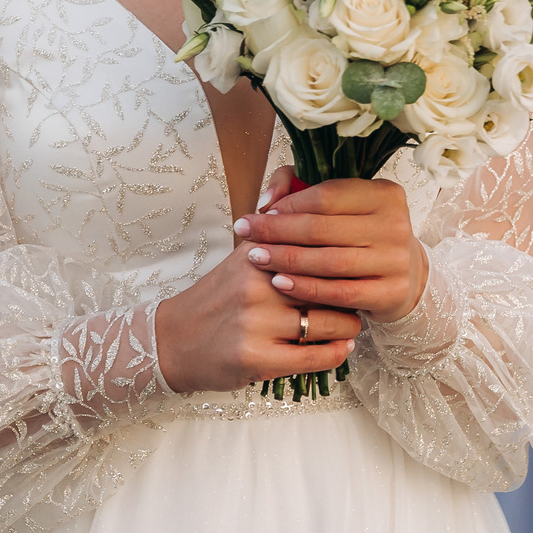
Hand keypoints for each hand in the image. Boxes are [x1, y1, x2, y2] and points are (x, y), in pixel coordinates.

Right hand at [153, 219, 366, 394]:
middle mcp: (256, 286)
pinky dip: (335, 353)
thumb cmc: (219, 296)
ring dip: (348, 326)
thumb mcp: (242, 252)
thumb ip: (274, 221)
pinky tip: (341, 347)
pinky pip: (313, 357)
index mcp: (257, 254)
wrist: (173, 341)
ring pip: (327, 322)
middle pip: (328, 283)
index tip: (356, 261)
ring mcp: (255, 324)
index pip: (318, 248)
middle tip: (358, 295)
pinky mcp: (256, 359)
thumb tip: (297, 173)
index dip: (343, 256)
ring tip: (350, 324)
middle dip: (350, 291)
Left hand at [240, 167, 429, 323]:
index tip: (260, 212)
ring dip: (286, 259)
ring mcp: (396, 261)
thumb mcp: (345, 206)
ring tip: (256, 257)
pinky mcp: (391, 293)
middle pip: (323, 228)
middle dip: (277, 231)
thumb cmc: (362, 235)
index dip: (289, 204)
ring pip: (330, 261)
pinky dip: (306, 287)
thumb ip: (302, 187)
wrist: (404, 277)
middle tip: (245, 232)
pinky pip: (340, 293)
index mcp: (386, 193)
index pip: (327, 196)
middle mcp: (396, 224)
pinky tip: (280, 283)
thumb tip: (268, 199)